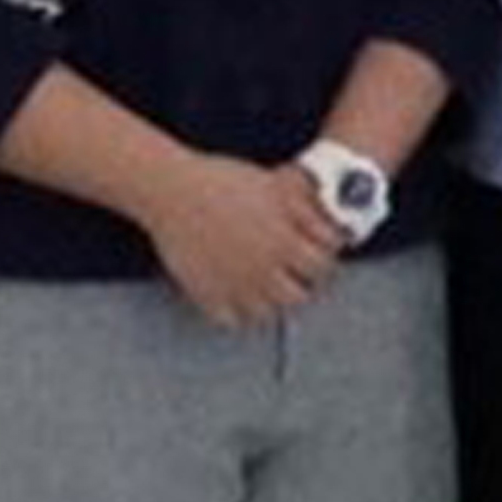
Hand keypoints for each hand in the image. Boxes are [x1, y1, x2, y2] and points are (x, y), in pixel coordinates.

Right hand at [136, 156, 348, 329]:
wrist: (169, 189)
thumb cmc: (220, 180)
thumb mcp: (271, 185)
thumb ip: (304, 209)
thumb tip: (331, 228)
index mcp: (284, 241)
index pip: (323, 269)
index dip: (319, 263)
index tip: (307, 257)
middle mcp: (264, 269)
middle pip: (300, 297)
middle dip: (296, 285)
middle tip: (284, 273)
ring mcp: (236, 286)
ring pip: (268, 315)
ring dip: (267, 302)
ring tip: (257, 284)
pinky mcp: (209, 295)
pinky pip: (232, 321)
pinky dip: (235, 312)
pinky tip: (231, 290)